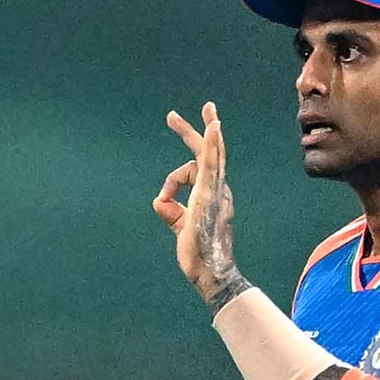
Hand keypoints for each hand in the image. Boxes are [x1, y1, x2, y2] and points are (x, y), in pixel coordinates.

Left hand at [152, 102, 251, 313]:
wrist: (209, 272)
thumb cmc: (198, 254)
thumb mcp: (180, 226)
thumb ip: (172, 211)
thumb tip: (160, 199)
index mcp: (213, 196)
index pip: (196, 171)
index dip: (174, 179)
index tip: (163, 196)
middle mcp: (219, 190)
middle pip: (210, 154)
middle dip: (198, 131)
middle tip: (200, 108)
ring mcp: (216, 192)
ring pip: (213, 154)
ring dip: (208, 131)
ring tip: (210, 109)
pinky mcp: (210, 195)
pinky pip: (213, 164)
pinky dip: (213, 145)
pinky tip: (214, 128)